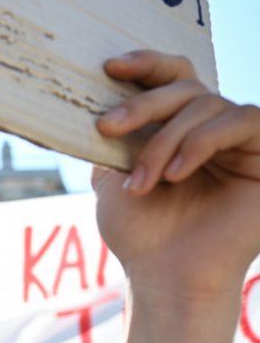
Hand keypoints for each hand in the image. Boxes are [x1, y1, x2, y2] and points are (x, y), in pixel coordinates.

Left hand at [93, 51, 259, 301]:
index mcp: (177, 130)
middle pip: (186, 86)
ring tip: (143, 182)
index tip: (110, 67)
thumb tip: (98, 100)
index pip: (171, 79)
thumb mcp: (113, 179)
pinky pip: (243, 121)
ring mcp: (241, 142)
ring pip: (208, 104)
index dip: (145, 64)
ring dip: (165, 139)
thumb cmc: (141, 236)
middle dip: (142, 106)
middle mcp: (212, 130)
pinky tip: (177, 173)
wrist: (165, 278)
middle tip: (107, 127)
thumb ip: (114, 139)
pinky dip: (202, 141)